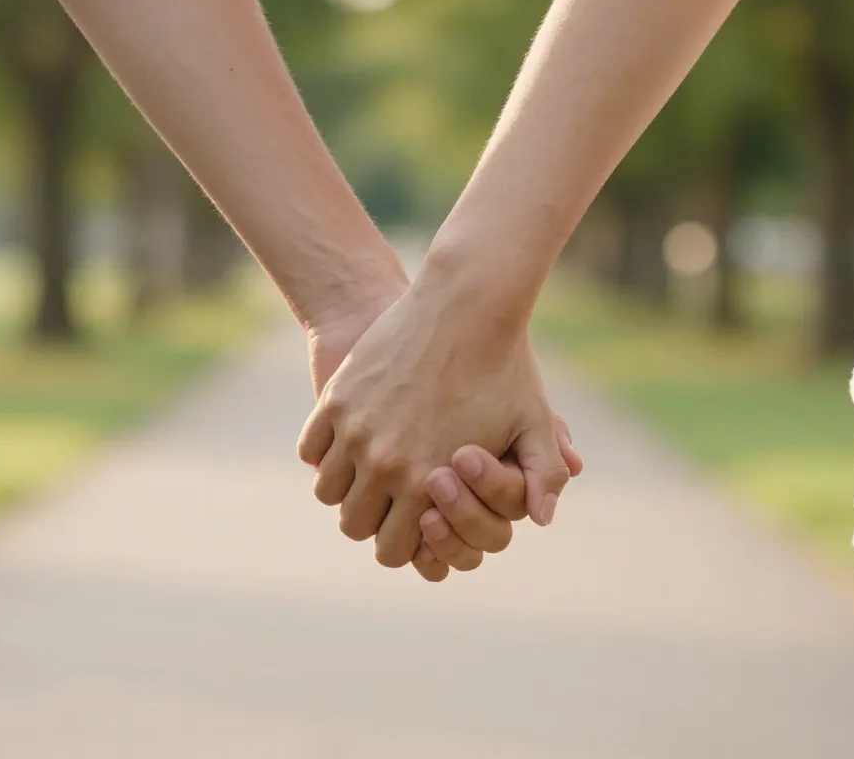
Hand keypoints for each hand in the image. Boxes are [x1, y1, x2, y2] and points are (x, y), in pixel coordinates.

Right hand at [297, 276, 569, 568]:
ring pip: (327, 491)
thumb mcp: (534, 423)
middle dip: (372, 521)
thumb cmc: (504, 365)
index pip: (394, 551)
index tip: (412, 526)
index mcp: (428, 482)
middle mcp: (384, 463)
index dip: (403, 545)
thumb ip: (542, 477)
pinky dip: (325, 453)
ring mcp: (354, 430)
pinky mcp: (335, 398)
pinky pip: (311, 449)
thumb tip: (541, 522)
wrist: (465, 302)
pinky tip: (351, 440)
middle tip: (388, 501)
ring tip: (369, 471)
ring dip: (346, 488)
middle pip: (353, 526)